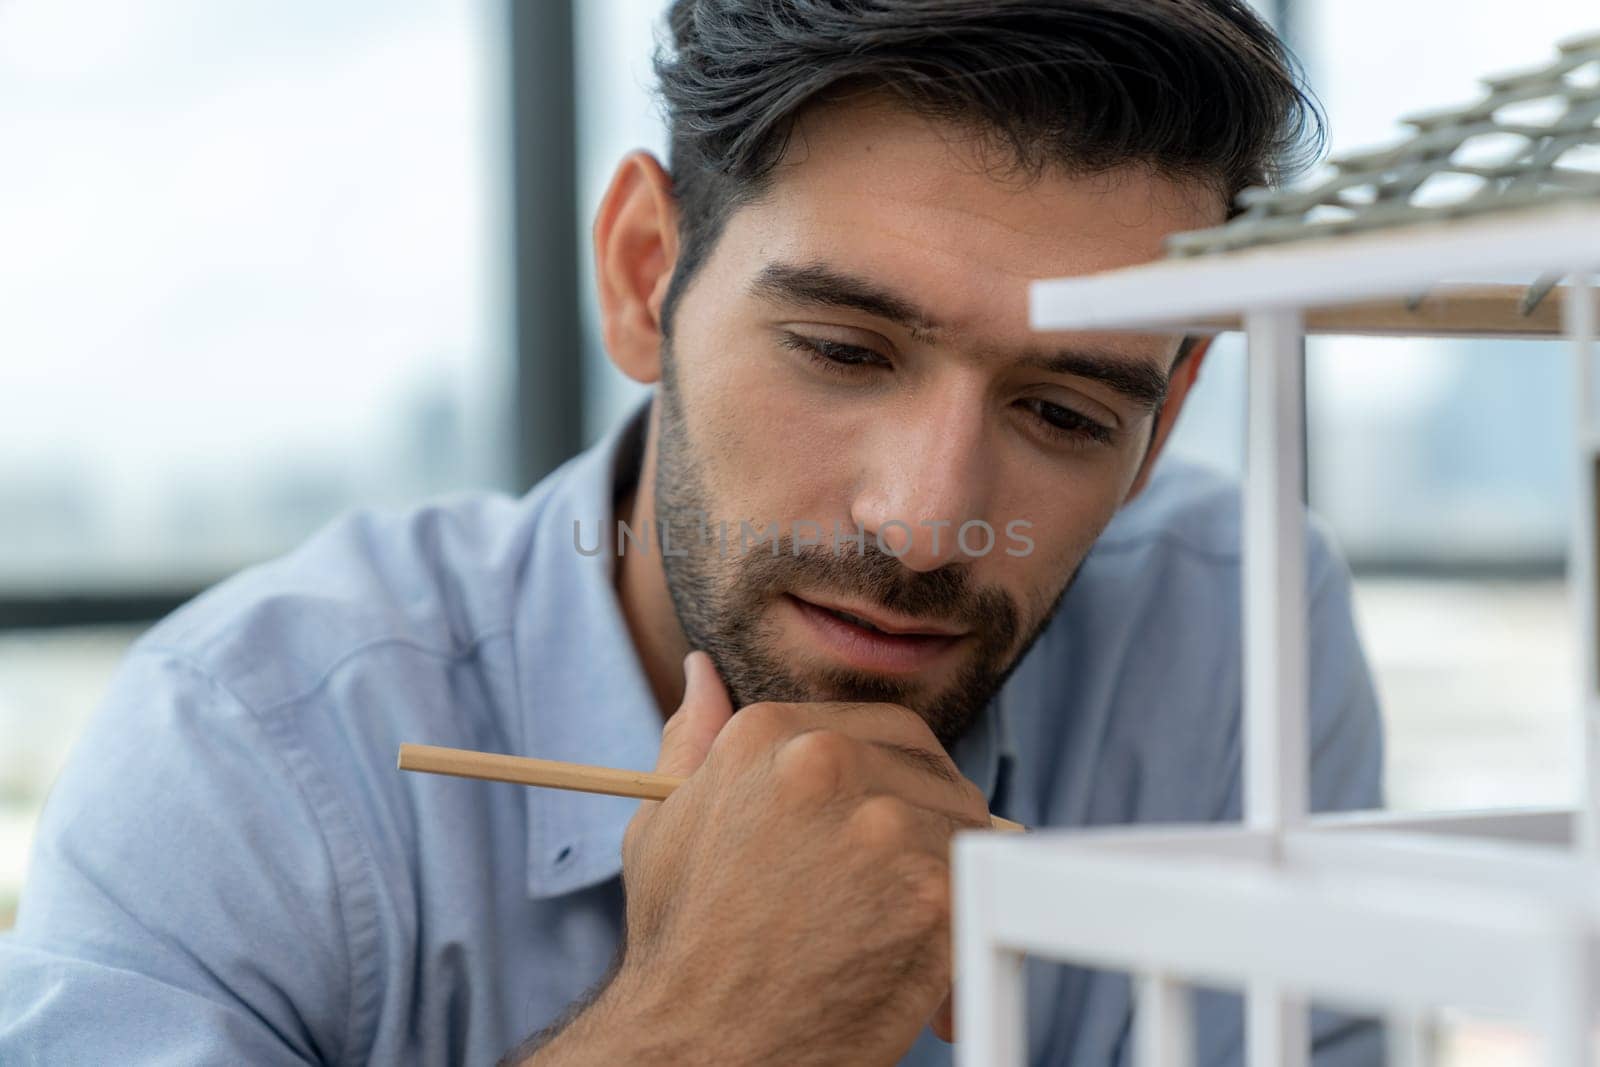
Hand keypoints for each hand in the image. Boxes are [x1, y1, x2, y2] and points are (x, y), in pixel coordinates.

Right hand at [606, 650, 989, 1063]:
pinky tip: (924, 990)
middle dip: (929, 830)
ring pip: (964, 830)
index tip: (887, 838)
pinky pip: (978, 894)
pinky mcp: (931, 889)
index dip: (896, 788)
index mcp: (769, 732)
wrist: (697, 1047)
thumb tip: (703, 674)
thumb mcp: (666, 823)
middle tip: (902, 894)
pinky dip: (960, 945)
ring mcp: (885, 822)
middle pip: (934, 772)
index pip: (884, 729)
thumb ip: (695, 740)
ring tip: (902, 942)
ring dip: (946, 885)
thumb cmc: (679, 945)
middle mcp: (827, 759)